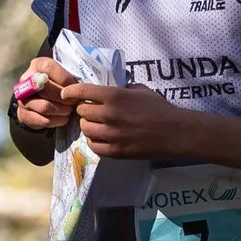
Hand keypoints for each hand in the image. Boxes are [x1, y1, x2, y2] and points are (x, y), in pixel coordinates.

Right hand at [12, 58, 80, 130]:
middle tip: (75, 102)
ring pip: (45, 107)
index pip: (49, 67)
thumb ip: (70, 76)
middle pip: (46, 90)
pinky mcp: (24, 115)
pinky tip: (64, 118)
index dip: (64, 78)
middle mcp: (26, 81)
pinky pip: (44, 120)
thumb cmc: (57, 85)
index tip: (76, 87)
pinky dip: (58, 120)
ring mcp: (22, 99)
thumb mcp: (62, 75)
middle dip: (65, 98)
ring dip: (62, 110)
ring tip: (70, 110)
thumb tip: (82, 87)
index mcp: (37, 66)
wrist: (38, 102)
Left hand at [71, 82, 189, 159]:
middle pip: (81, 112)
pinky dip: (94, 141)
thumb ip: (121, 88)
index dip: (71, 92)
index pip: (82, 91)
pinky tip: (102, 138)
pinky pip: (94, 146)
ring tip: (97, 125)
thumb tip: (108, 88)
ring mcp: (111, 134)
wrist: (174, 132)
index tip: (67, 94)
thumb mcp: (140, 90)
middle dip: (84, 110)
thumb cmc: (160, 108)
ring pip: (86, 129)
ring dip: (89, 126)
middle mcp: (109, 114)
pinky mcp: (115, 151)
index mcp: (114, 96)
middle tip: (91, 111)